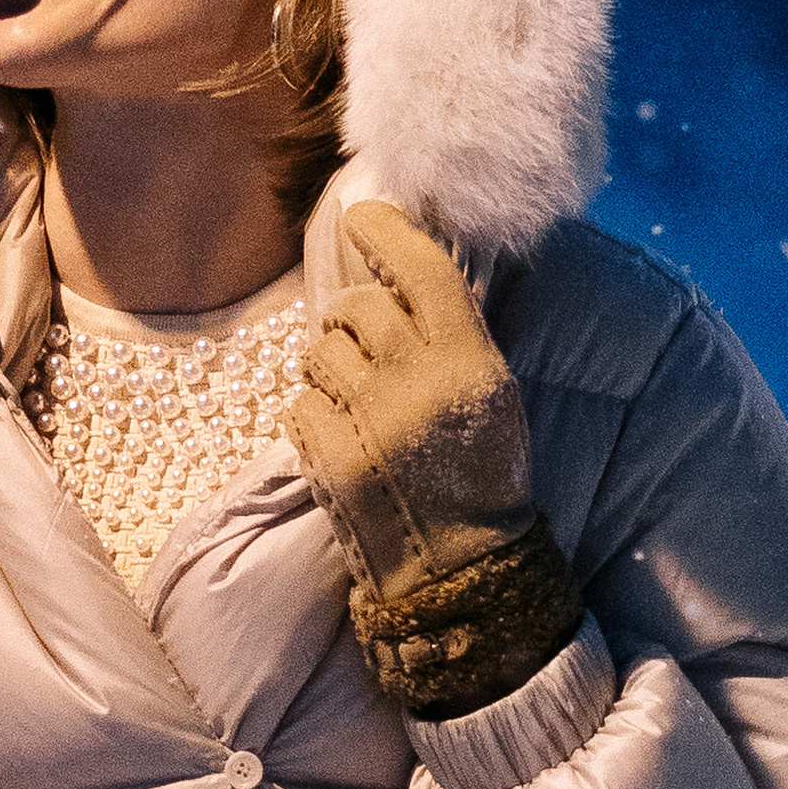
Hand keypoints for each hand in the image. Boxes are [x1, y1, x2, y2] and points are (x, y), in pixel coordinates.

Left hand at [284, 202, 581, 716]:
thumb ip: (450, 334)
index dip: (386, 231)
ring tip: (355, 403)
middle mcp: (421, 384)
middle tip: (357, 345)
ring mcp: (373, 423)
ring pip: (319, 353)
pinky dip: (311, 417)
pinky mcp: (334, 462)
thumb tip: (399, 271)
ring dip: (327, 369)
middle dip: (347, 318)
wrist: (464, 571)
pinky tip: (340, 440)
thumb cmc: (480, 475)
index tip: (361, 217)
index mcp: (470, 361)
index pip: (422, 267)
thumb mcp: (489, 394)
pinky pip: (298, 405)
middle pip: (356, 307)